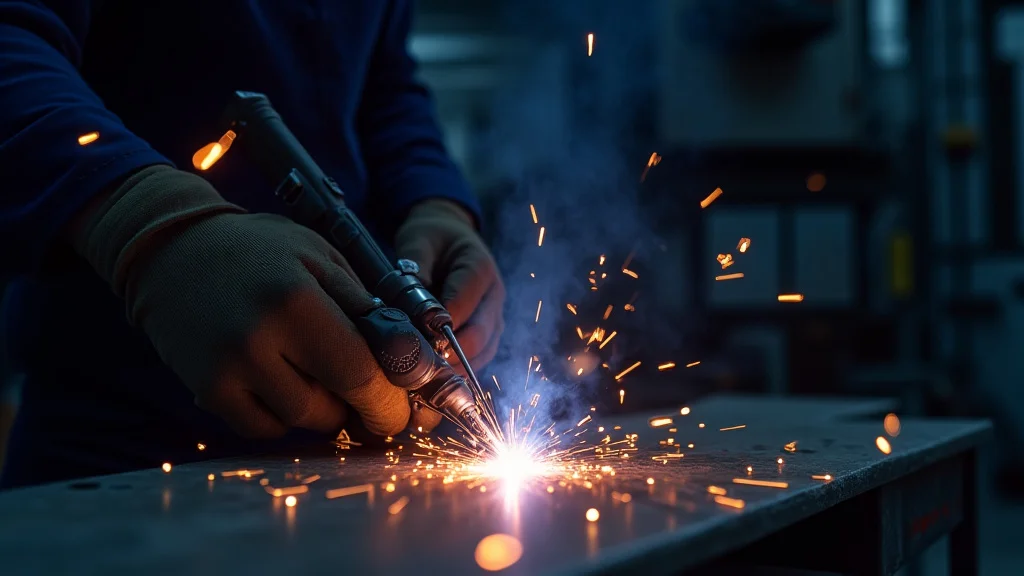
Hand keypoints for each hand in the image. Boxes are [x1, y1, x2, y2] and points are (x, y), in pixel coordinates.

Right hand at [73, 166, 424, 436]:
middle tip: (366, 393)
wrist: (175, 250)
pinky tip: (281, 381)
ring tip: (316, 371)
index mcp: (297, 299)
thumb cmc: (262, 251)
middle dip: (359, 407)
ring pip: (300, 420)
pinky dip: (282, 415)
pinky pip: (263, 429)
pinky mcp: (206, 389)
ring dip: (322, 408)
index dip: (388, 401)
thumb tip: (411, 361)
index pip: (360, 374)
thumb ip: (366, 308)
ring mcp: (227, 369)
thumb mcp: (323, 258)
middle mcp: (258, 339)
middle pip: (332, 407)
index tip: (401, 408)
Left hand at [394, 199, 504, 368]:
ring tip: (426, 374)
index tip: (415, 338)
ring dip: (456, 365)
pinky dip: (459, 368)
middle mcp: (494, 295)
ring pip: (484, 351)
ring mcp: (495, 315)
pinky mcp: (488, 331)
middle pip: (480, 334)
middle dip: (449, 351)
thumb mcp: (418, 240)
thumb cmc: (433, 237)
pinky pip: (479, 357)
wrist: (449, 237)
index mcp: (480, 268)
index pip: (463, 303)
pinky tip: (435, 375)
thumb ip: (415, 268)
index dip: (439, 325)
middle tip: (419, 363)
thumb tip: (408, 304)